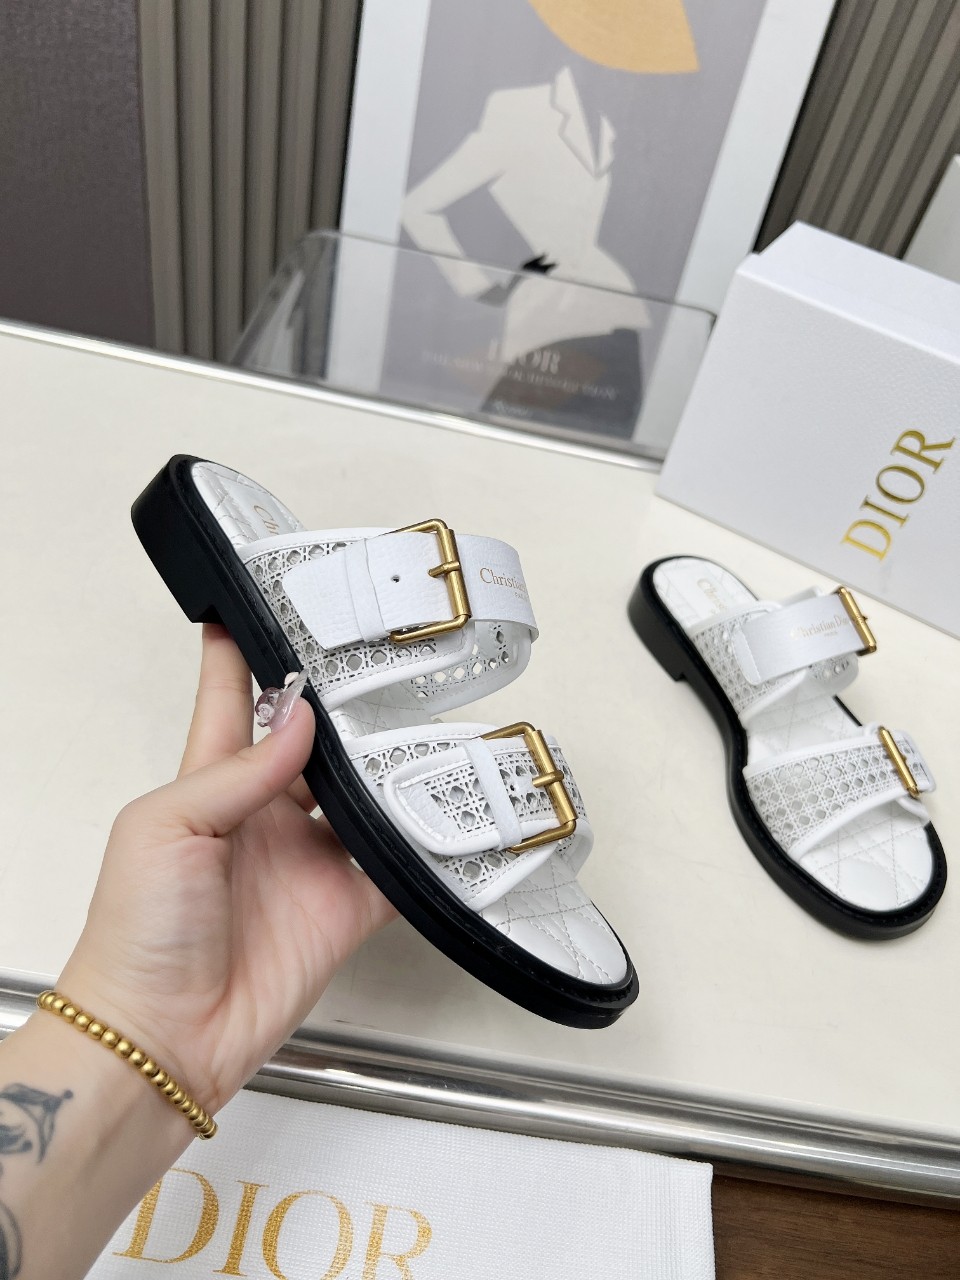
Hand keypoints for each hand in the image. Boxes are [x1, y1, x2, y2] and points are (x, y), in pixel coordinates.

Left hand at [59, 624, 395, 1114]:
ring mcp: (306, 863)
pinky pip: (395, 872)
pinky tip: (445, 819)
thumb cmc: (136, 935)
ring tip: (422, 727)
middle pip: (312, 746)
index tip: (262, 602)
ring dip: (389, 772)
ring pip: (362, 800)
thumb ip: (239, 772)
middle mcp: (263, 817)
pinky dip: (423, 851)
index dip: (243, 651)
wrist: (162, 1038)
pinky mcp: (342, 911)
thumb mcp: (168, 828)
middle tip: (376, 664)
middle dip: (342, 708)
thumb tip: (300, 719)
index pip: (230, 700)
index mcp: (207, 786)